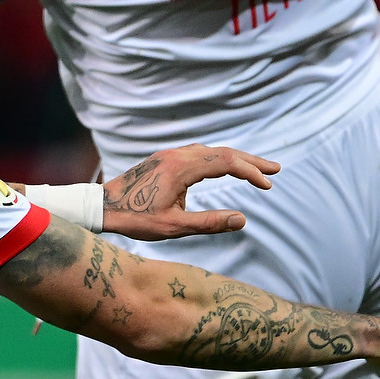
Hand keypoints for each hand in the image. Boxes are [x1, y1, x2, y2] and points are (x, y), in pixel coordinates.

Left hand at [102, 146, 280, 239]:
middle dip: (251, 161)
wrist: (102, 206)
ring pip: (212, 151)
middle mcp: (178, 155)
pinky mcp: (166, 159)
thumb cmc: (135, 219)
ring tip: (256, 170)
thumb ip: (209, 223)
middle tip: (276, 170)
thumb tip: (243, 220)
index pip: (227, 163)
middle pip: (224, 152)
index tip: (268, 185)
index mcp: (182, 168)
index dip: (251, 173)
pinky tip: (225, 169)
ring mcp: (171, 154)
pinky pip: (200, 153)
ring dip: (236, 159)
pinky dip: (219, 160)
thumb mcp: (174, 227)